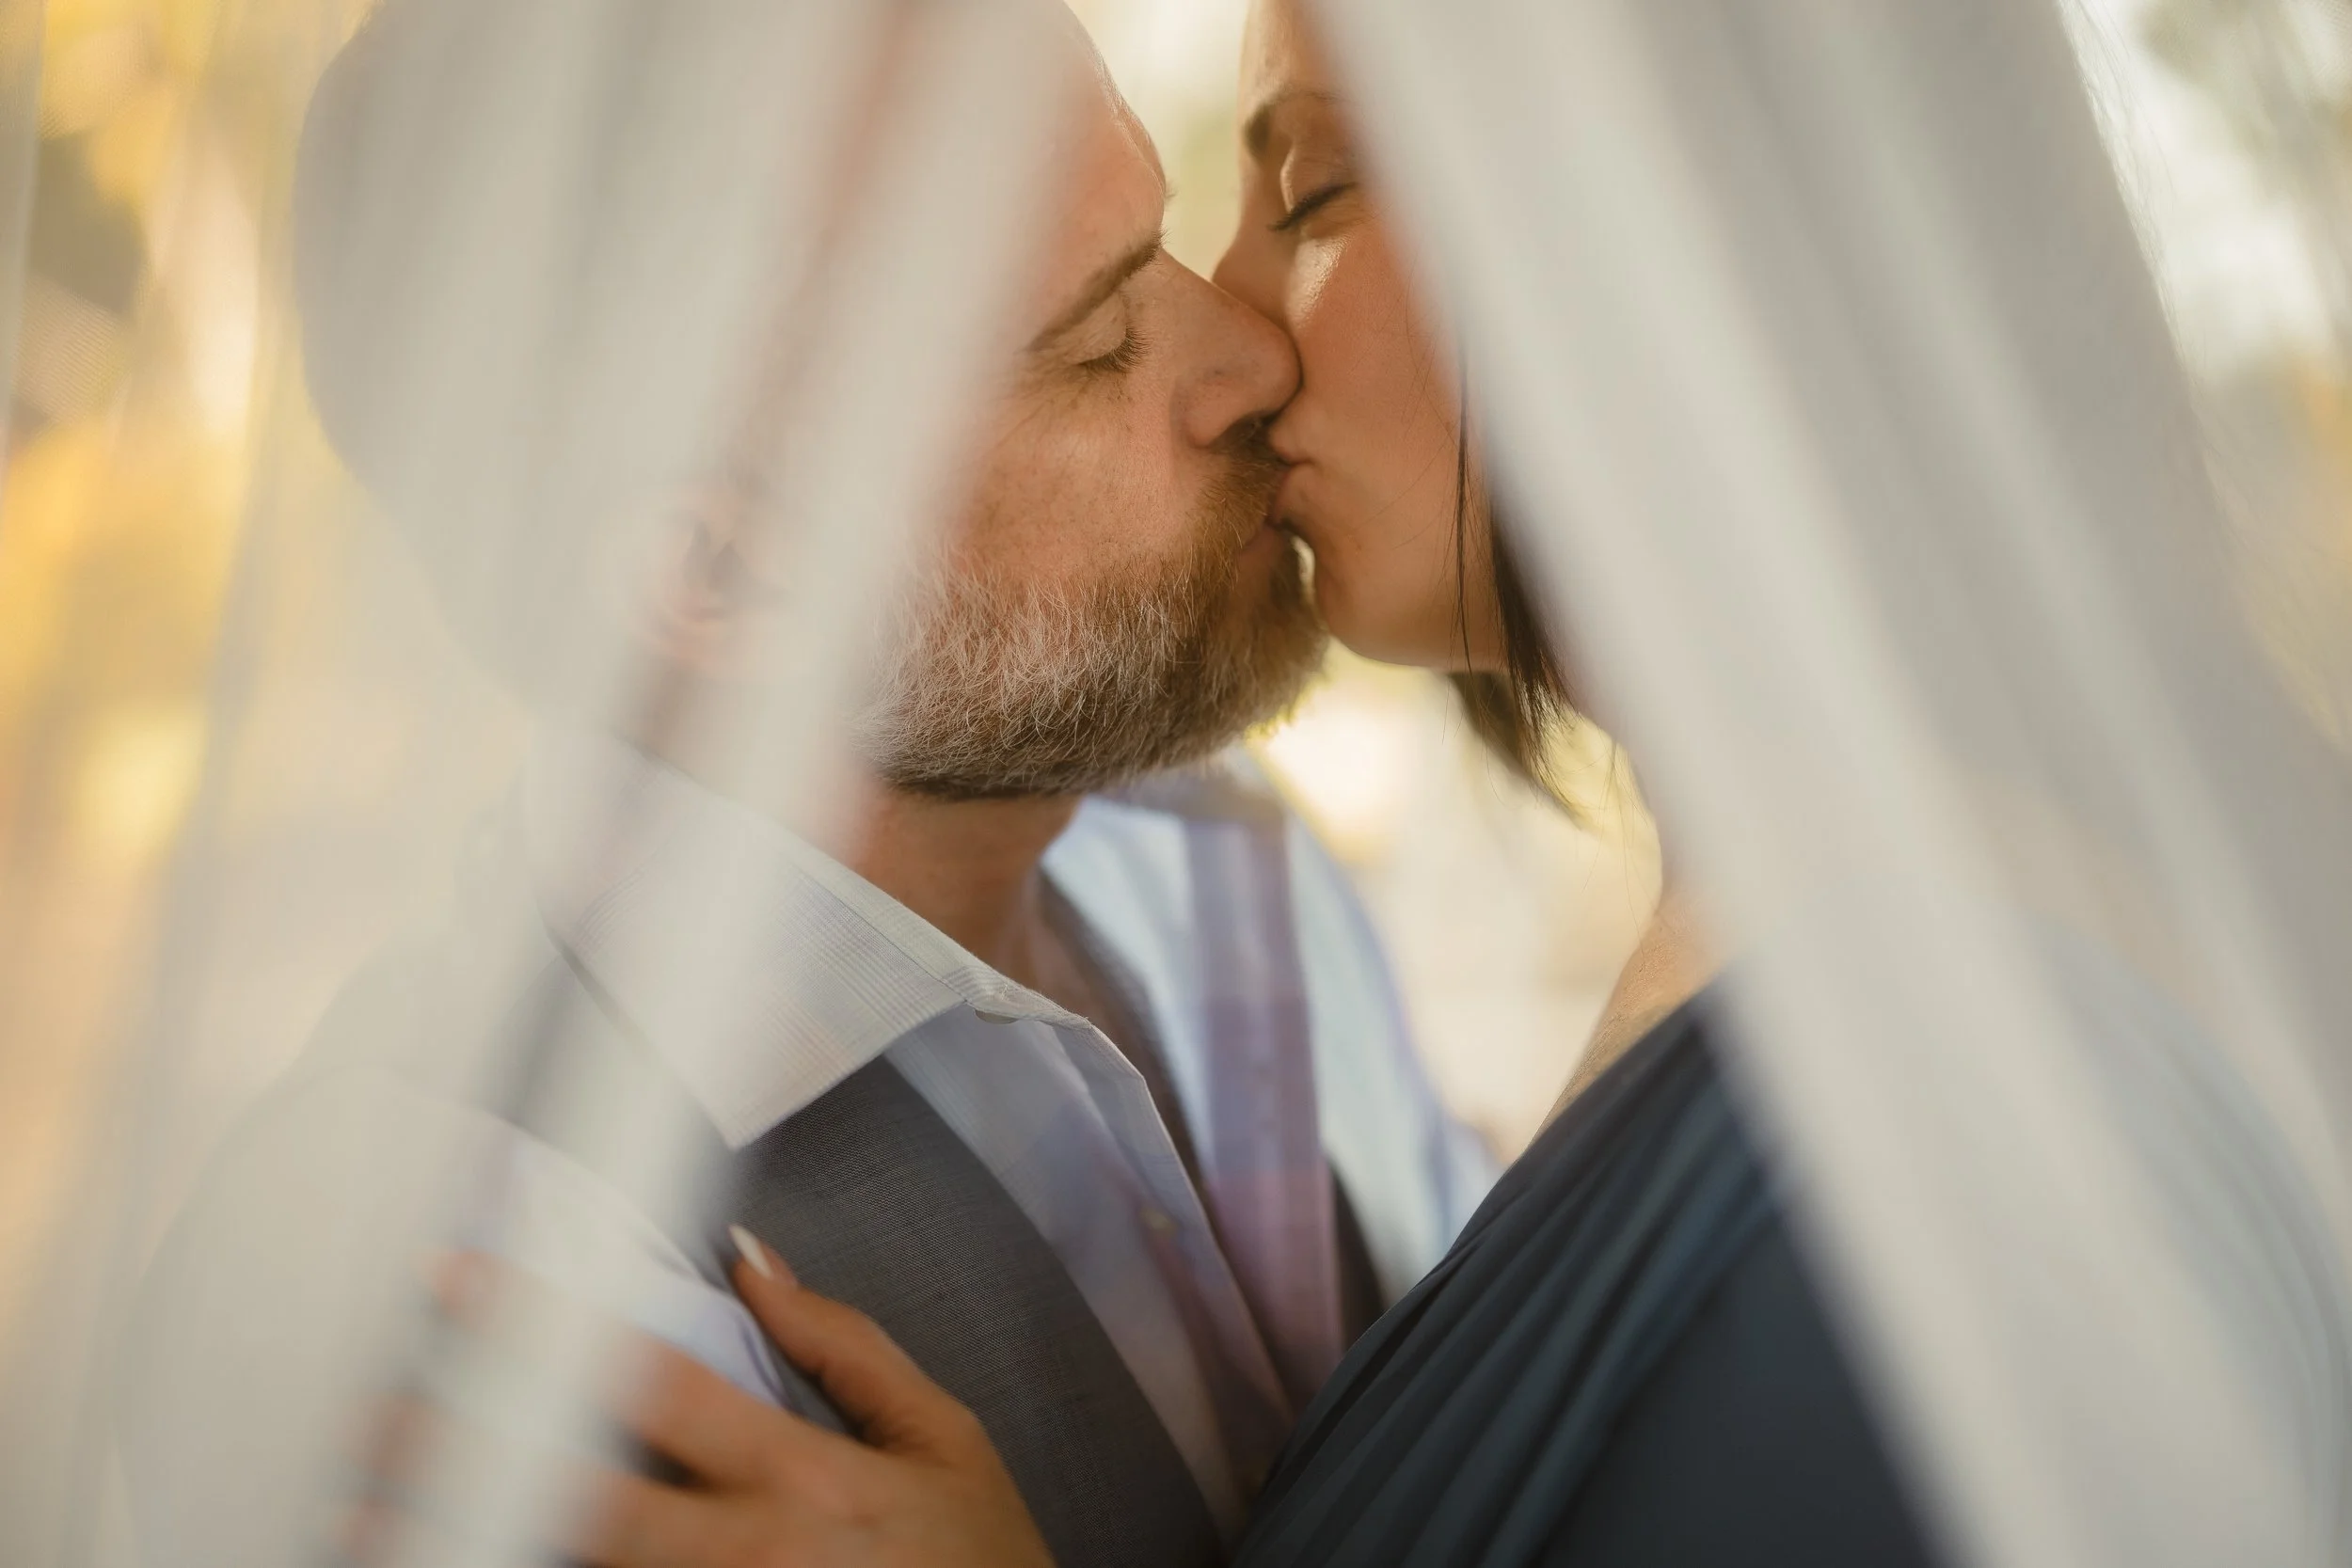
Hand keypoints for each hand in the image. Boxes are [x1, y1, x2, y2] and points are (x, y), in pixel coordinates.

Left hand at [355, 1238, 1052, 1567]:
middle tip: (367, 1414)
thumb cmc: (979, 1559)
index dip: (545, 1327)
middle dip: (464, 1452)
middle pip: (577, 1499)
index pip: (651, 1382)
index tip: (456, 1283)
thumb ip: (844, 1346)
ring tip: (361, 1516)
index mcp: (801, 1473)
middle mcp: (745, 1553)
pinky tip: (464, 1557)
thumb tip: (752, 1260)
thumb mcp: (942, 1434)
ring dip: (465, 1543)